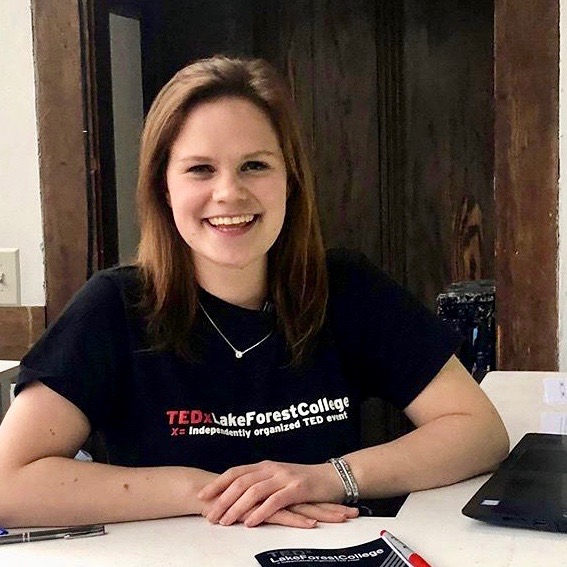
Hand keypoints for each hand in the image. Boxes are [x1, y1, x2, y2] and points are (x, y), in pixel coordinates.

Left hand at [197, 460, 346, 526]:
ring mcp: (285, 477)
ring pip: (255, 491)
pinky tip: (251, 522)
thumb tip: (237, 498)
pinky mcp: (298, 489)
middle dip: (222, 499)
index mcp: (265, 465)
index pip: (236, 472)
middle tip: (210, 516)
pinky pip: (275, 500)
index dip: (218, 483)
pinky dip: (261, 512)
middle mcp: (272, 468)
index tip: (201, 496)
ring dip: (237, 507)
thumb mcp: (279, 478)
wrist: (333, 477)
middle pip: (241, 482)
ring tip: (225, 522)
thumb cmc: (304, 481)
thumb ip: (261, 484)